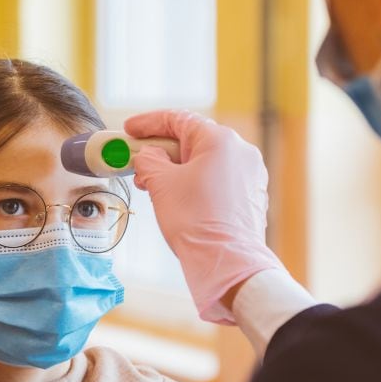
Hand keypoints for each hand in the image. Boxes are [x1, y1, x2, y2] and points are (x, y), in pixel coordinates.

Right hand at [124, 110, 284, 323]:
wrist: (227, 262)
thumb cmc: (194, 220)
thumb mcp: (161, 184)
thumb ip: (149, 161)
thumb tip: (149, 157)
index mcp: (220, 140)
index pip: (179, 119)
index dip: (149, 123)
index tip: (129, 129)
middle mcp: (241, 151)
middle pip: (193, 140)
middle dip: (161, 151)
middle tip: (137, 161)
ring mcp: (250, 174)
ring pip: (205, 161)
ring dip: (176, 168)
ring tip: (152, 185)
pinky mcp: (251, 196)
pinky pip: (217, 179)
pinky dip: (194, 182)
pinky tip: (176, 197)